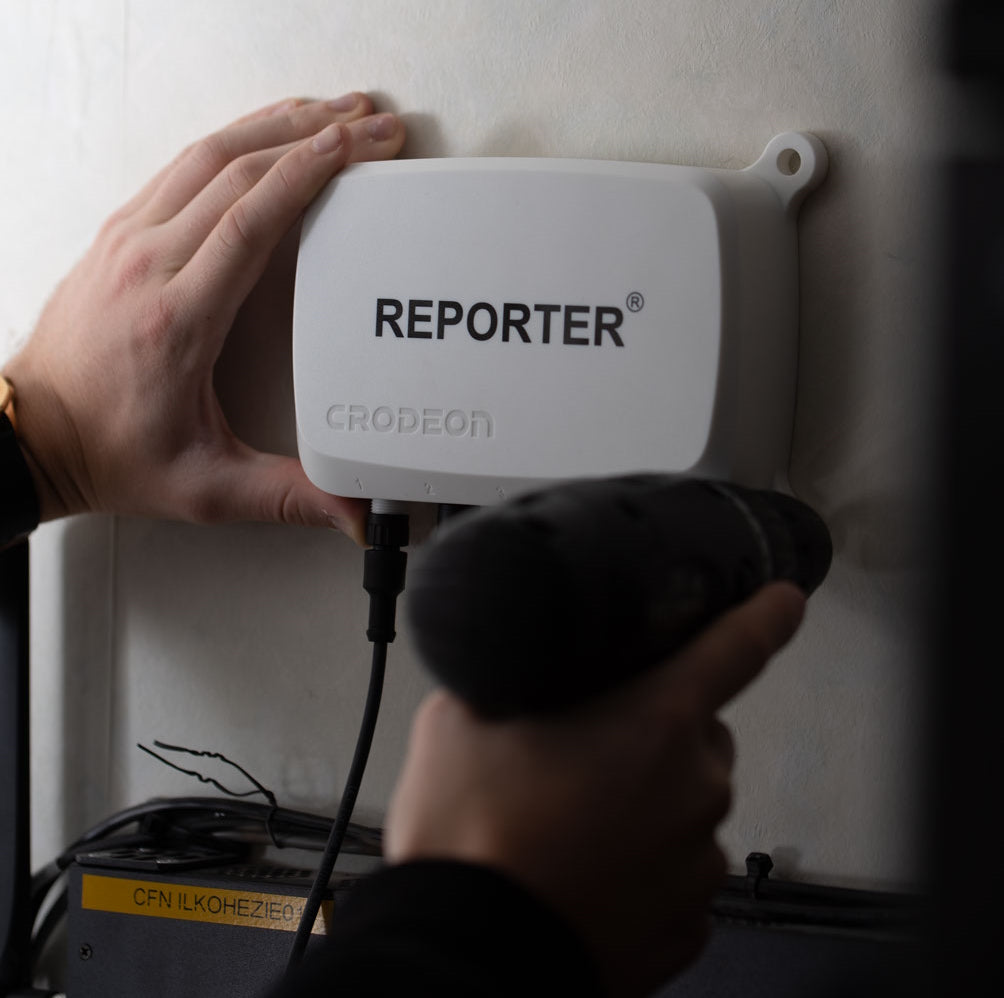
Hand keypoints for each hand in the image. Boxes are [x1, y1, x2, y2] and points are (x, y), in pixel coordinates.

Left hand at [2, 94, 404, 543]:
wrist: (34, 438)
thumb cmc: (111, 454)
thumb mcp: (207, 489)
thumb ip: (289, 497)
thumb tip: (355, 513)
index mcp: (177, 319)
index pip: (248, 221)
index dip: (308, 174)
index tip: (357, 149)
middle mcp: (147, 265)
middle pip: (235, 170)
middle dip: (312, 136)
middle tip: (368, 124)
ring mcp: (128, 242)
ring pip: (206, 155)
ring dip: (273, 126)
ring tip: (330, 114)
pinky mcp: (120, 237)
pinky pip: (181, 167)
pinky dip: (233, 141)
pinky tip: (263, 136)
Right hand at [385, 582, 805, 997]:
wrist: (465, 949)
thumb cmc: (471, 832)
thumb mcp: (462, 717)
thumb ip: (512, 678)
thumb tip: (517, 672)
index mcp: (658, 721)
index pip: (737, 647)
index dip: (765, 616)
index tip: (784, 602)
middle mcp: (697, 788)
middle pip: (699, 735)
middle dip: (656, 731)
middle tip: (585, 752)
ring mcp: (699, 863)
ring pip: (686, 805)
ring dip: (646, 802)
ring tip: (572, 823)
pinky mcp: (688, 925)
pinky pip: (676, 871)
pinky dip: (643, 865)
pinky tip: (585, 870)